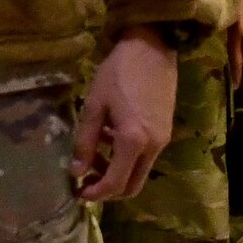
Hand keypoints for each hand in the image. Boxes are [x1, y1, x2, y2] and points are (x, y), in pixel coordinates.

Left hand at [73, 28, 178, 200]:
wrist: (151, 48)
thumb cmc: (118, 73)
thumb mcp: (94, 105)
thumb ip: (84, 142)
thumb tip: (76, 172)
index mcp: (133, 141)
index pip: (114, 183)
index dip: (95, 194)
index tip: (78, 192)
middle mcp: (153, 146)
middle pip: (132, 186)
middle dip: (108, 190)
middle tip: (87, 181)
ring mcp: (162, 140)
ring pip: (139, 172)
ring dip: (117, 173)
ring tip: (95, 155)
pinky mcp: (166, 131)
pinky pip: (146, 157)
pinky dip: (127, 158)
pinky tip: (111, 138)